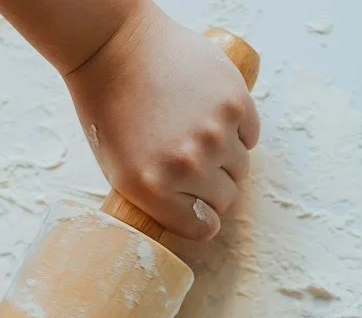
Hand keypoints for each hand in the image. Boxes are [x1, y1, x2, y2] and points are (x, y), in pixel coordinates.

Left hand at [64, 3, 258, 240]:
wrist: (113, 45)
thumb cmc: (110, 107)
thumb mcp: (119, 169)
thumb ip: (160, 199)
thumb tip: (202, 217)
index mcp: (153, 188)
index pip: (204, 227)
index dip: (202, 215)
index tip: (197, 203)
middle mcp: (187, 165)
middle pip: (227, 197)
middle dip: (214, 185)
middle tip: (195, 160)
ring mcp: (214, 133)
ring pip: (241, 166)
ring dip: (227, 155)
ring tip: (199, 130)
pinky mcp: (234, 102)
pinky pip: (251, 134)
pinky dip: (239, 127)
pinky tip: (212, 111)